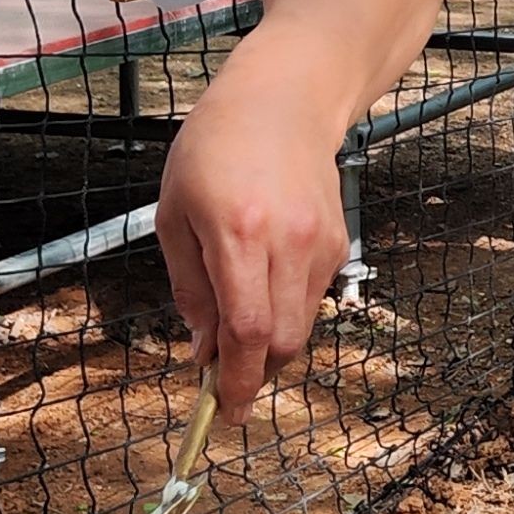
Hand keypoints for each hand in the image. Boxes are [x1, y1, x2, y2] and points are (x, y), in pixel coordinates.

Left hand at [158, 90, 353, 407]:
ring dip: (268, 342)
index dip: (237, 380)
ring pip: (300, 325)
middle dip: (253, 371)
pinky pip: (312, 298)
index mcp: (239, 232)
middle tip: (224, 374)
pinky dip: (286, 310)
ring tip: (238, 321)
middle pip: (281, 340)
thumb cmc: (214, 150)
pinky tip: (264, 281)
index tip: (224, 410)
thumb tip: (203, 350)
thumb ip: (190, 288)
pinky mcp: (339, 243)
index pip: (246, 329)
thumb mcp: (175, 215)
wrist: (282, 103)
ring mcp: (321, 243)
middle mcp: (288, 242)